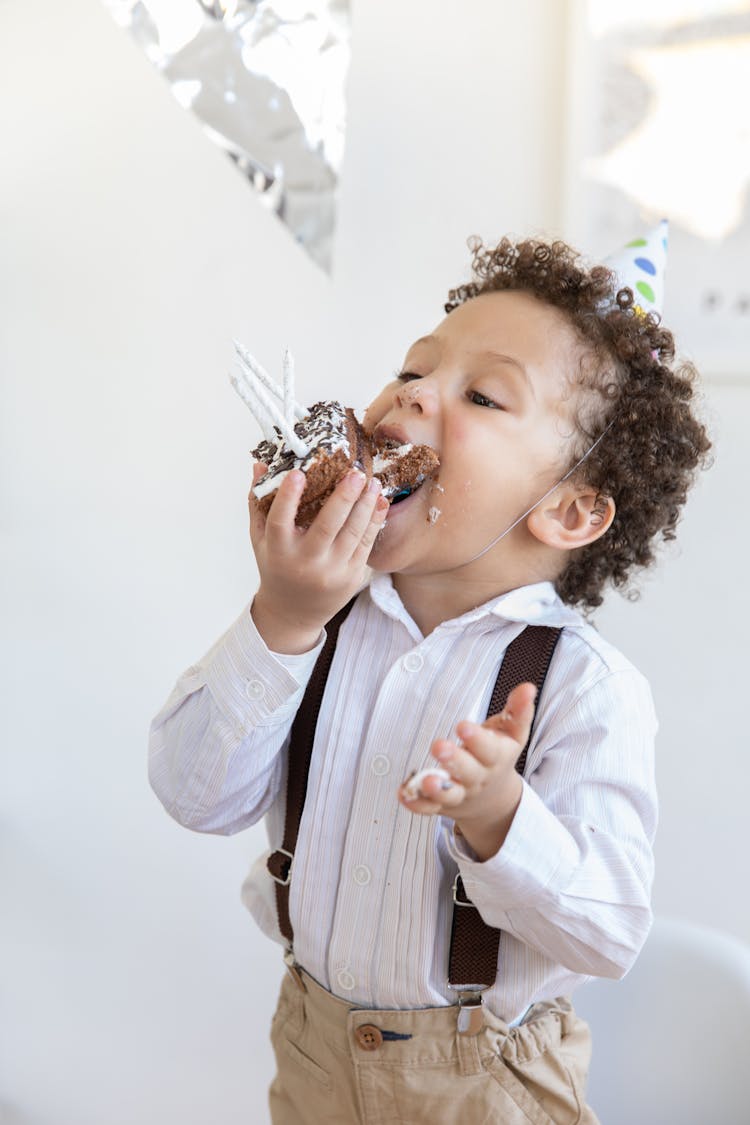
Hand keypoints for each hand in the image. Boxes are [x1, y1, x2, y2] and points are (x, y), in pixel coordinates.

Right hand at [249, 462, 387, 652]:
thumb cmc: (276, 567)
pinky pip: (366, 544)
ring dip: (365, 505)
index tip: (298, 473)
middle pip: (326, 526)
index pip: (279, 521)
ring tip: (372, 483)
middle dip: (343, 497)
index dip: (287, 498)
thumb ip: (258, 503)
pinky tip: (378, 502)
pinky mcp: (351, 577)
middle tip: (355, 473)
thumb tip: (259, 464)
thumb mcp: (260, 540)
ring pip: (353, 533)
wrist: (294, 613)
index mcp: (278, 551)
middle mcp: (305, 562)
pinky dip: (374, 521)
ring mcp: (331, 571)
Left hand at [397, 682, 537, 859]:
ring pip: (449, 794)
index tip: (463, 726)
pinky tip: (403, 794)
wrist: (492, 799)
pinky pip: (428, 808)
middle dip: (454, 760)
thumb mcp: (511, 734)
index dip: (477, 739)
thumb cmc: (497, 754)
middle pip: (468, 772)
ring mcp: (459, 794)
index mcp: (495, 758)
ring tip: (426, 779)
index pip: (489, 750)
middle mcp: (478, 778)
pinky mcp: (441, 805)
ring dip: (437, 788)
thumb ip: (518, 712)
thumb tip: (528, 688)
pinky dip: (416, 803)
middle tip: (439, 746)